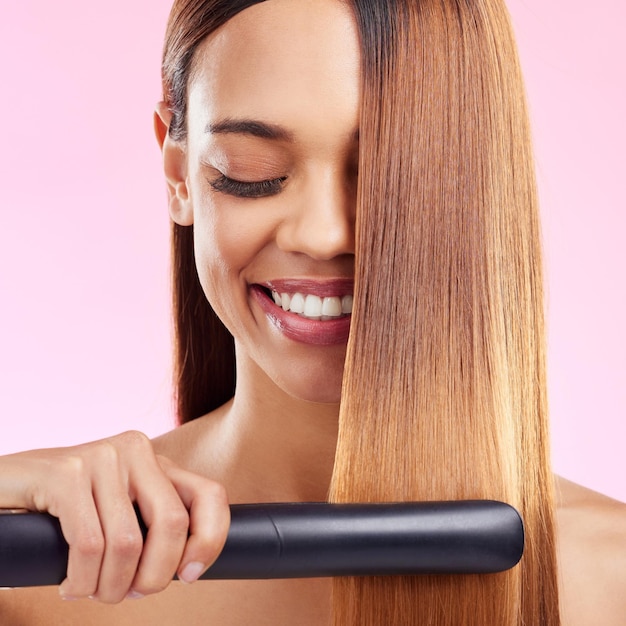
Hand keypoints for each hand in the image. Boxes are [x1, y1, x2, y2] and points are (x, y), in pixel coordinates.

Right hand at [0, 431, 229, 602]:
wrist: (4, 488)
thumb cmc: (67, 511)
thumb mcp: (120, 512)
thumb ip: (152, 526)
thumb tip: (189, 568)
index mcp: (156, 461)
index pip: (210, 495)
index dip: (211, 539)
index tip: (191, 576)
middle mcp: (136, 451)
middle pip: (173, 524)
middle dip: (155, 576)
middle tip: (129, 593)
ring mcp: (102, 458)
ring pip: (128, 543)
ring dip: (110, 586)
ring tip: (92, 590)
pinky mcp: (65, 472)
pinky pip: (89, 545)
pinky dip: (82, 580)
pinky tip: (71, 584)